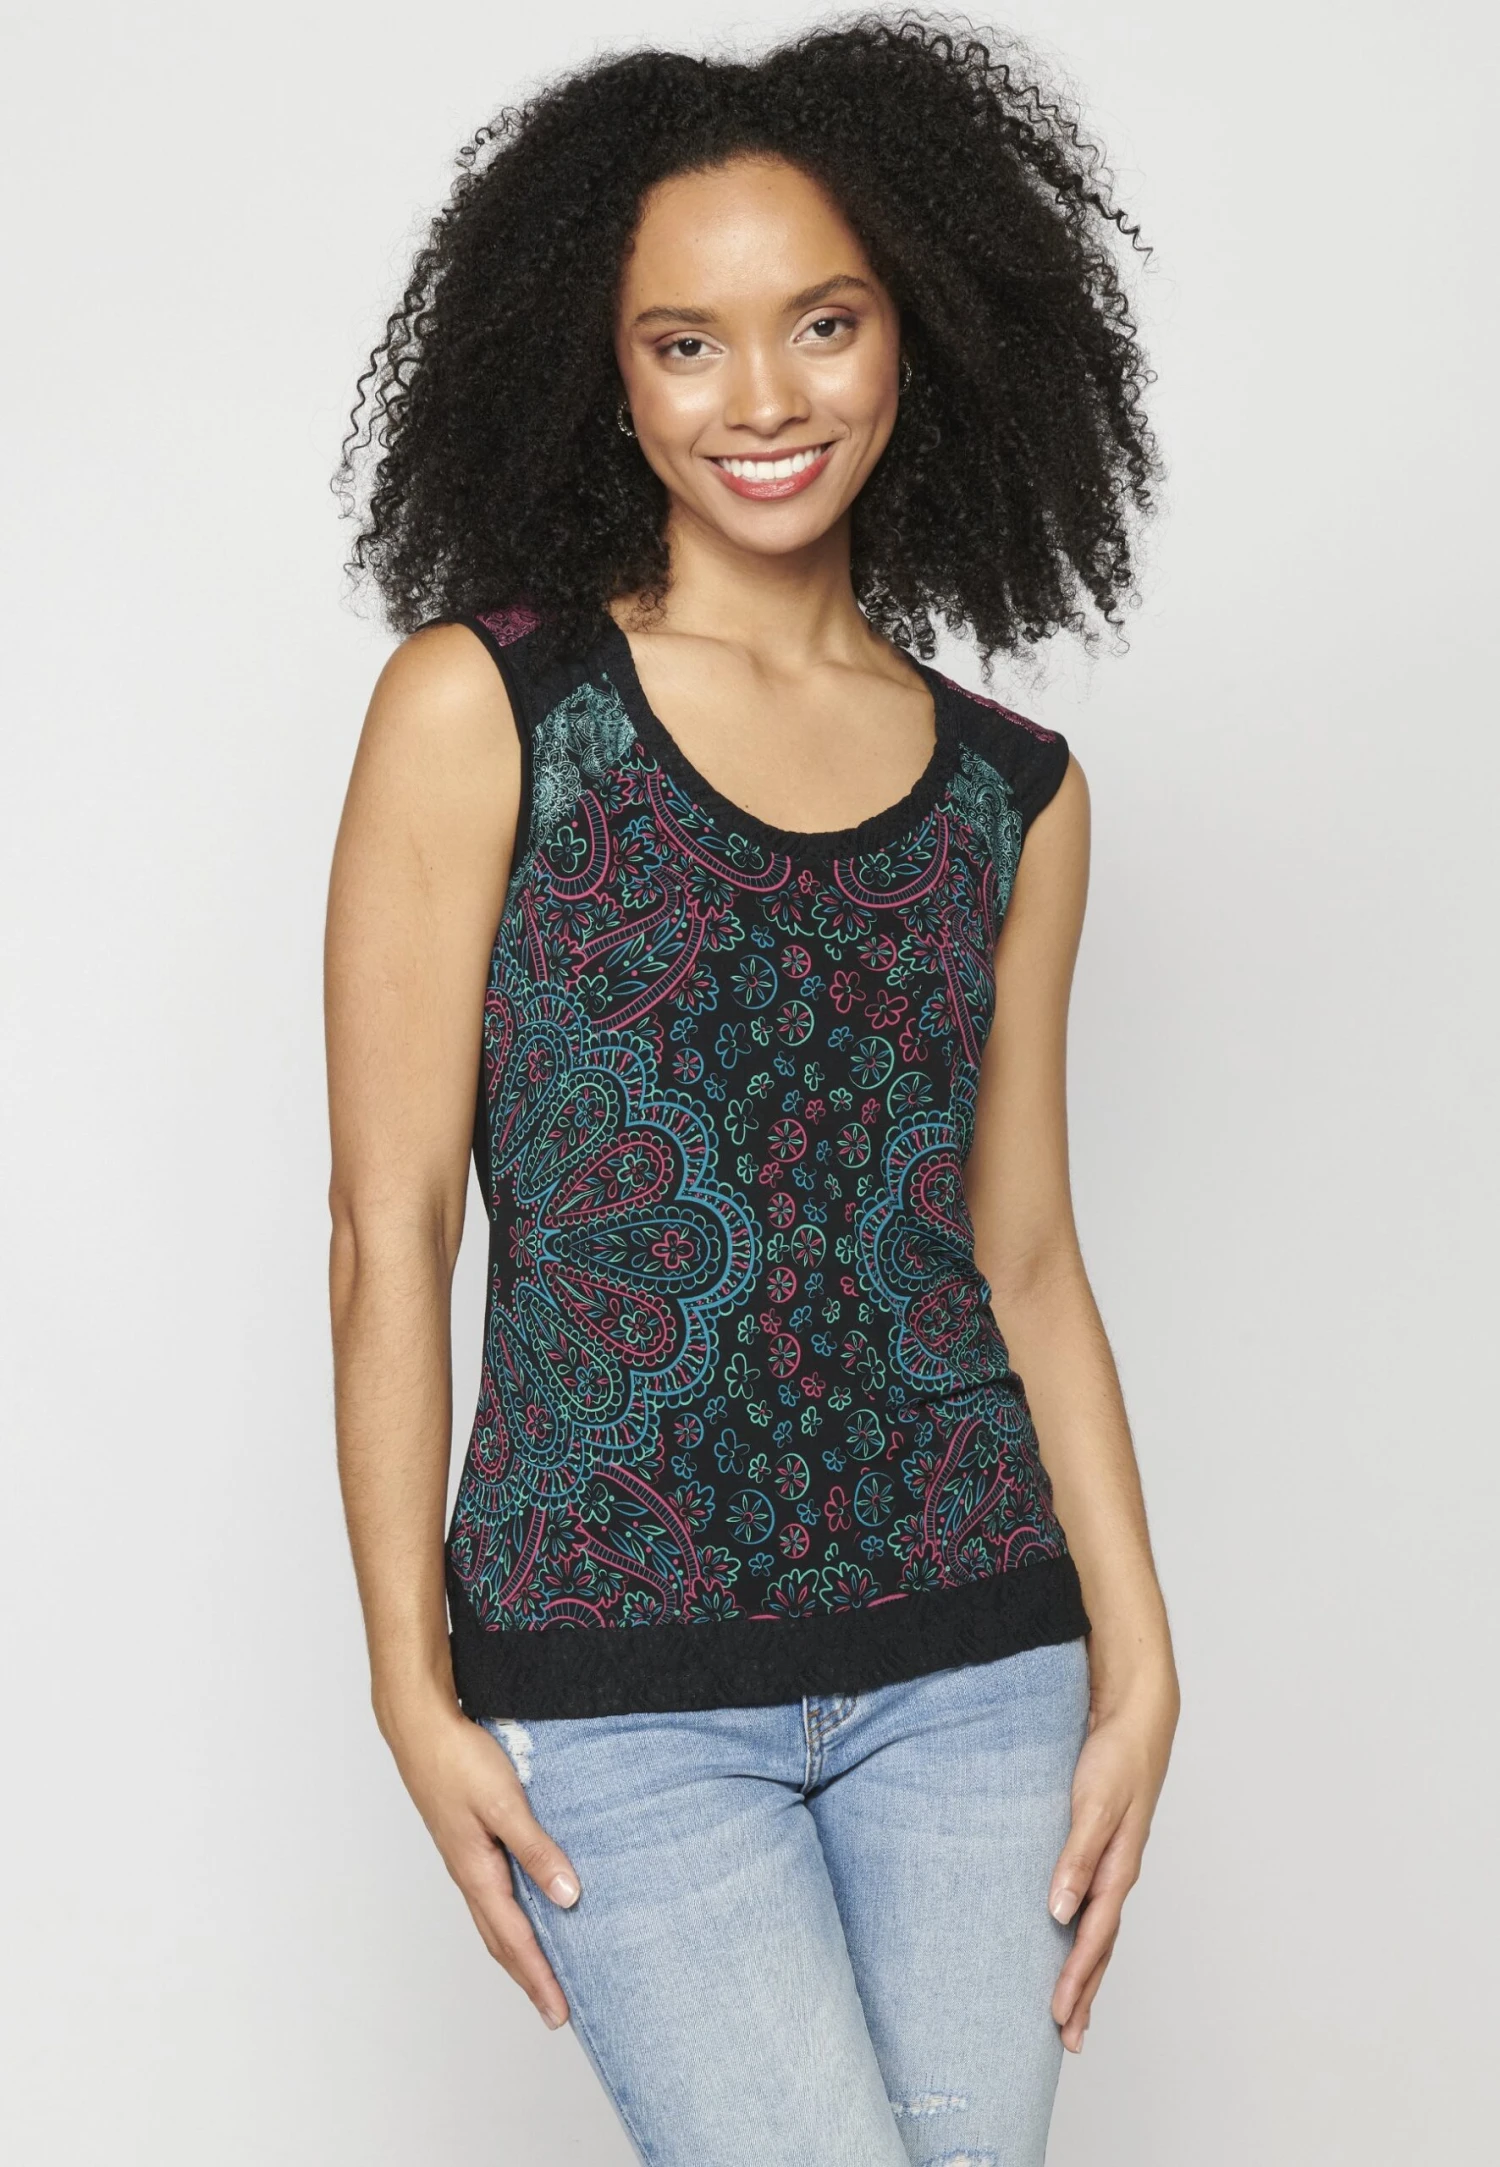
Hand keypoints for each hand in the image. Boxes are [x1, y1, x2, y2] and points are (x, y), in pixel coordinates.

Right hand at [378, 1695, 580, 2028]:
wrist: (420, 1727)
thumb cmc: (459, 1759)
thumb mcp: (506, 1803)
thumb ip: (536, 1849)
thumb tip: (567, 1895)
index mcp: (477, 1872)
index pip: (515, 1939)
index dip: (539, 1977)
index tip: (559, 2012)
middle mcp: (468, 1873)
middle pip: (500, 1941)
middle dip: (528, 1977)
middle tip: (554, 2010)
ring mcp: (464, 1858)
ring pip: (493, 1919)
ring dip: (518, 1951)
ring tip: (541, 1972)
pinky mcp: (466, 1840)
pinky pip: (490, 1894)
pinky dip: (510, 1917)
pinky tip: (525, 1908)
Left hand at [1047, 1671, 1177, 2051]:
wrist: (1136, 1716)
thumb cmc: (1116, 1756)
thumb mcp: (1093, 1803)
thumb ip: (1076, 1856)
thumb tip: (1059, 1912)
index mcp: (1118, 1868)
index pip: (1093, 1937)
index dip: (1076, 1978)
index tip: (1058, 2014)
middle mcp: (1118, 1873)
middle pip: (1101, 1947)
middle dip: (1085, 1993)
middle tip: (1068, 2040)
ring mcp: (1113, 1863)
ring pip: (1100, 1931)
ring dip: (1086, 1972)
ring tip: (1071, 2012)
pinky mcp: (1103, 1848)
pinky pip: (1094, 1905)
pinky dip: (1085, 1935)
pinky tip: (1071, 1943)